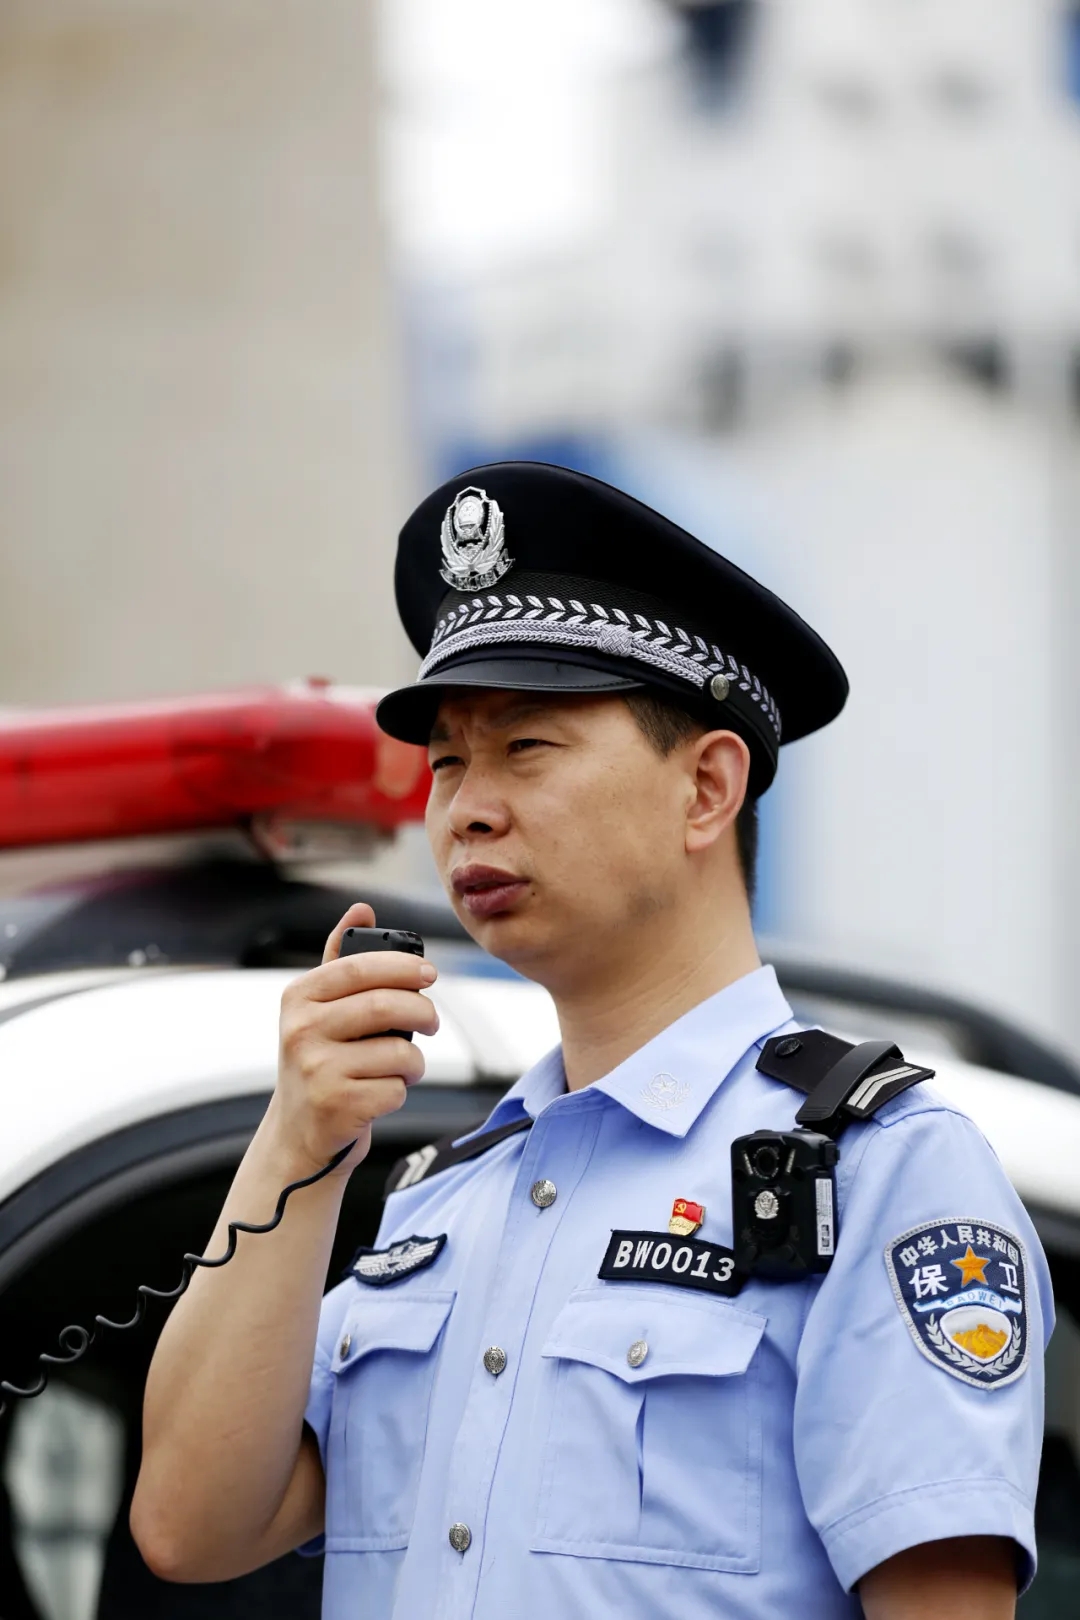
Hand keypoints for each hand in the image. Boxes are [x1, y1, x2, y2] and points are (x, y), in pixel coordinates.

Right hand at [270, 902, 438, 1177]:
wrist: (299, 1134)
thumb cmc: (319, 1061)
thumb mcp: (319, 1009)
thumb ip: (341, 958)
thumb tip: (362, 909)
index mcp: (298, 997)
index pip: (360, 966)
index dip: (403, 965)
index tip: (430, 974)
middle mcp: (300, 1030)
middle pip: (385, 1005)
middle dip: (423, 1011)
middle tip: (432, 1022)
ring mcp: (316, 1069)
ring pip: (398, 1051)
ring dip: (413, 1061)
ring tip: (401, 1065)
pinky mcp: (337, 1106)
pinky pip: (395, 1088)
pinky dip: (400, 1091)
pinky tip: (380, 1093)